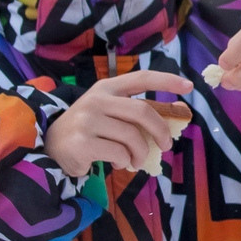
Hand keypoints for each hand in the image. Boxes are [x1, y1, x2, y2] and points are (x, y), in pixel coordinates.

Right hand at [42, 70, 192, 174]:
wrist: (50, 146)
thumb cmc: (88, 129)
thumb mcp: (109, 113)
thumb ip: (134, 112)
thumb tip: (174, 114)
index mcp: (107, 88)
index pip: (141, 78)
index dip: (167, 81)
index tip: (189, 87)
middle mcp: (96, 100)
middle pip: (142, 112)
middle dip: (161, 131)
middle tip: (166, 146)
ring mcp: (88, 120)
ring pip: (132, 137)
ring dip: (140, 153)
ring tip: (135, 160)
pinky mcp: (82, 142)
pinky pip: (118, 153)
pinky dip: (124, 161)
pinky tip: (117, 163)